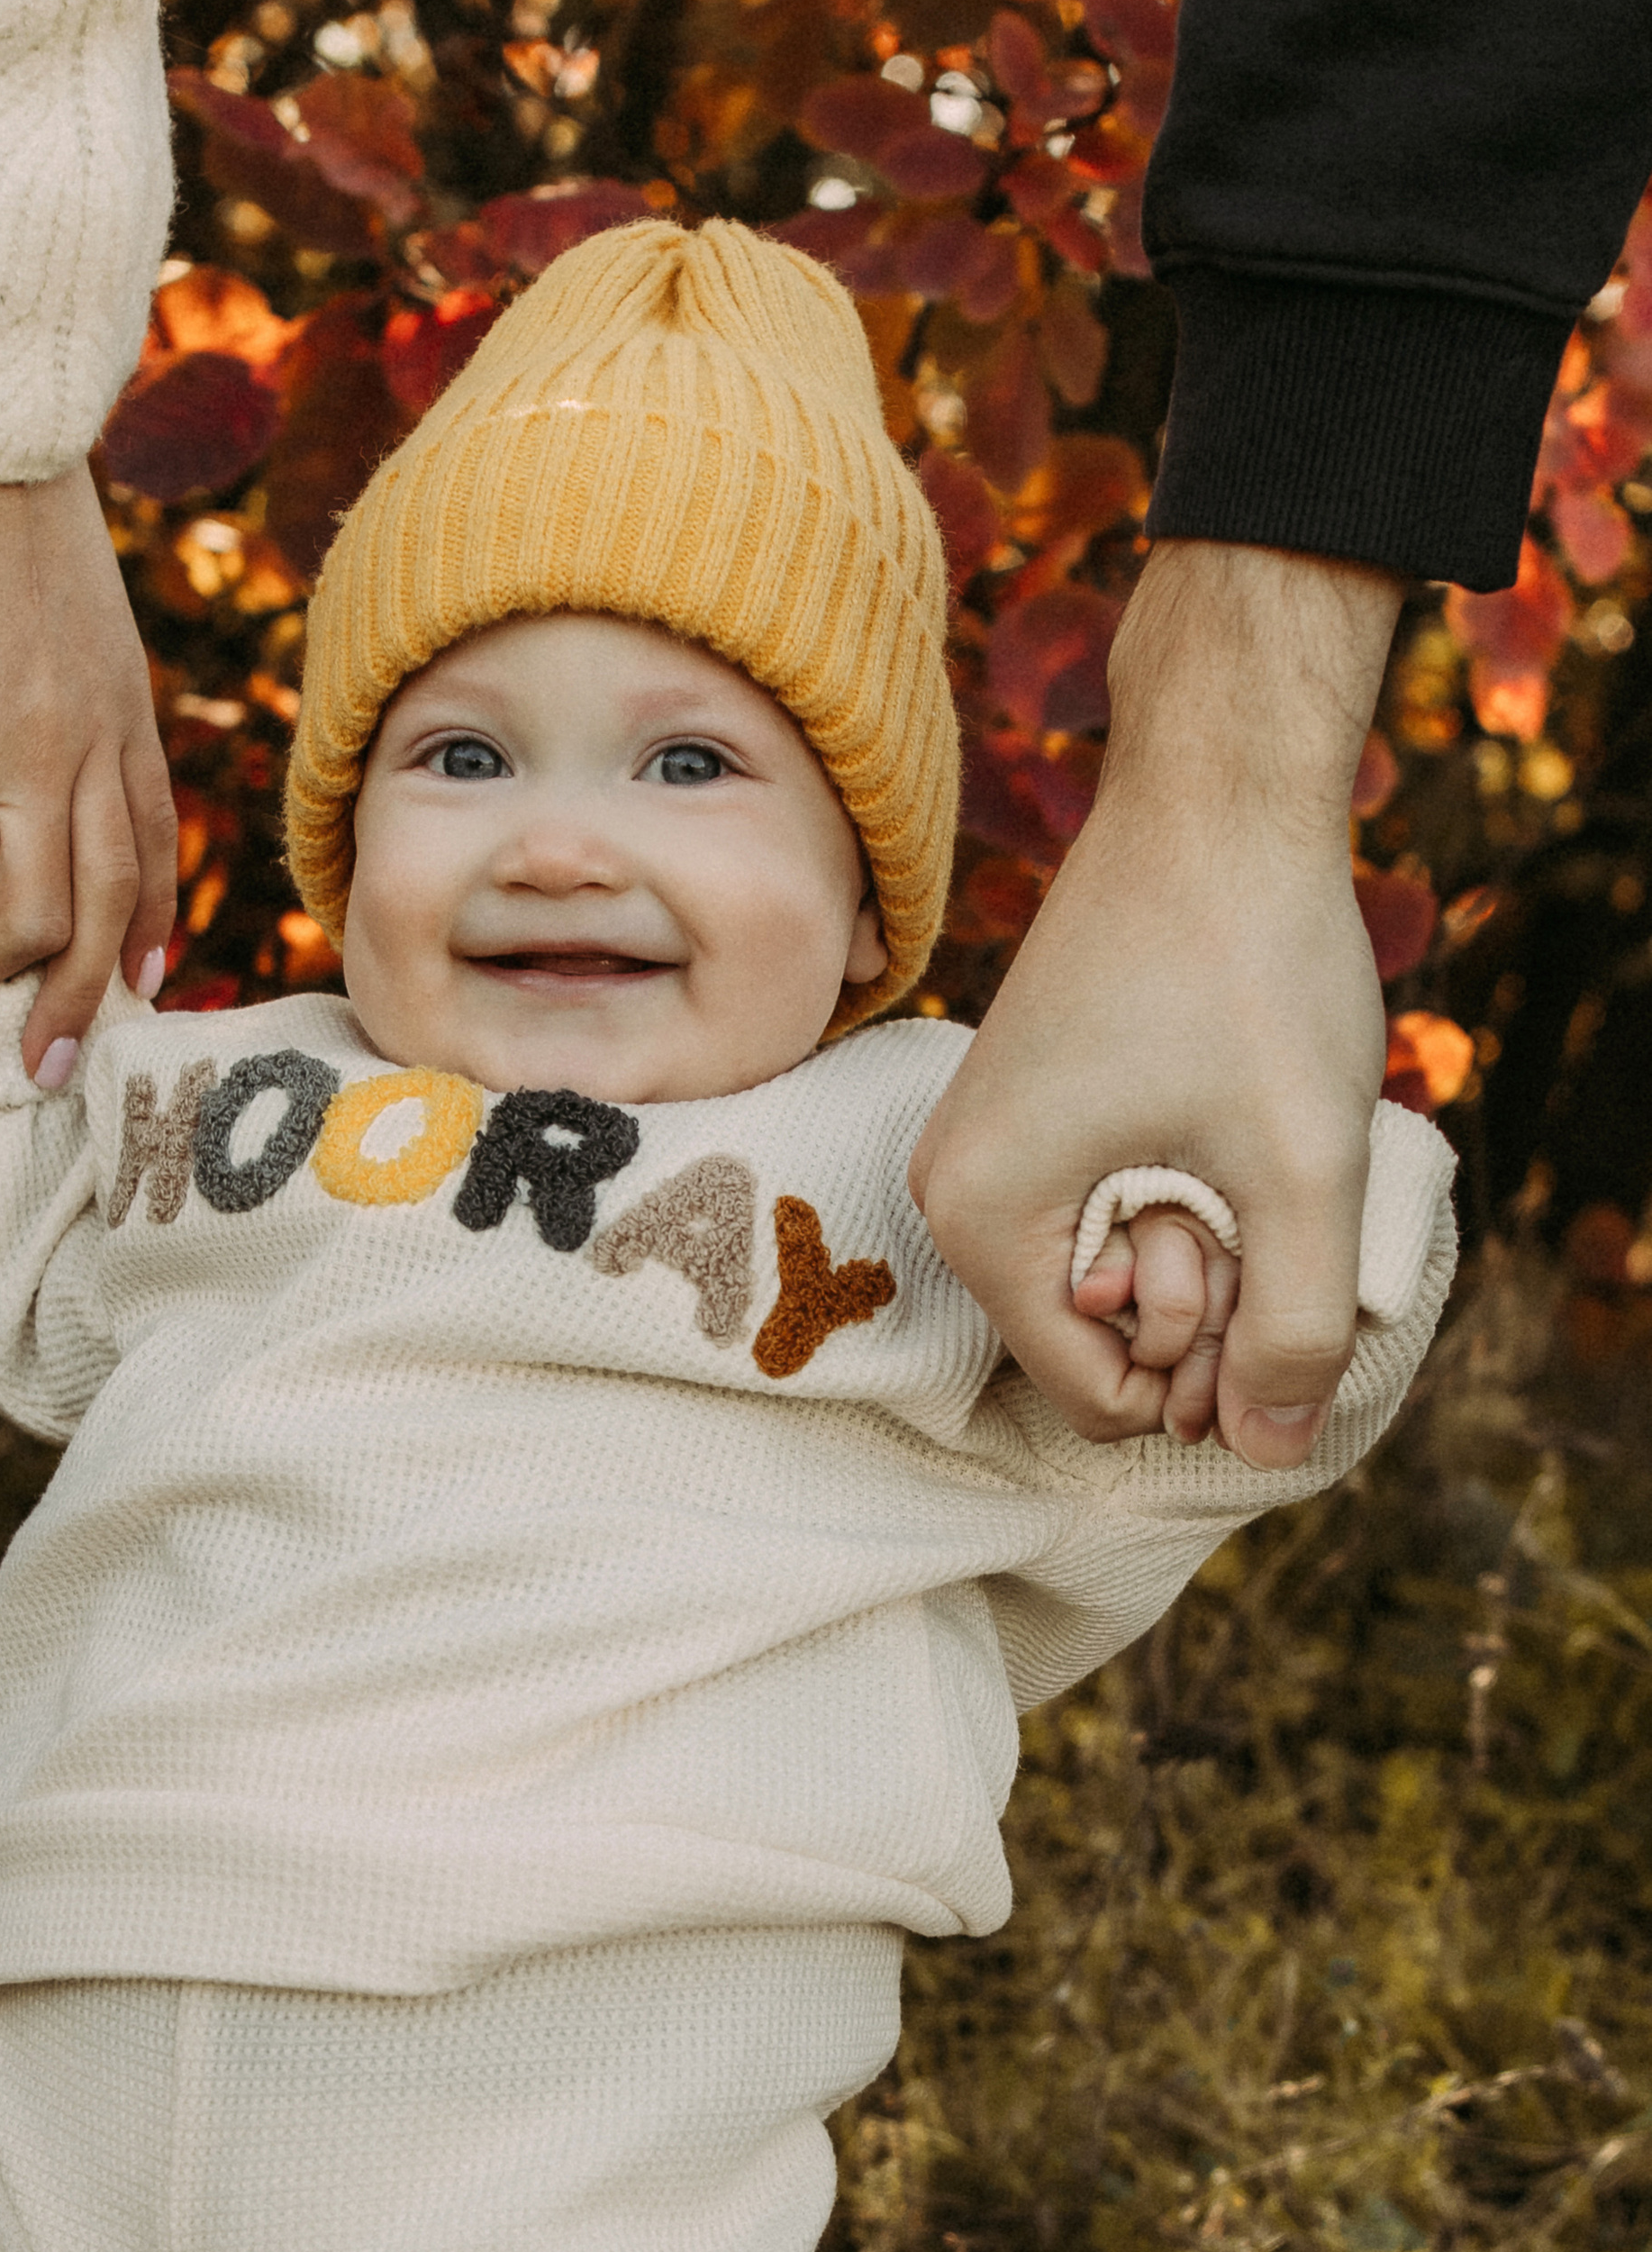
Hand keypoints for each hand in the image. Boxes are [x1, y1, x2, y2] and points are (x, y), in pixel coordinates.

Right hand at [909, 541, 1402, 1466]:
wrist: (1215, 798)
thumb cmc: (1249, 969)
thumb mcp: (1302, 1169)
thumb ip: (1297, 1332)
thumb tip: (1272, 1454)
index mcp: (981, 1220)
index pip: (1100, 1401)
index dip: (1214, 1370)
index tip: (1258, 1251)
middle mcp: (949, 1192)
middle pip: (1101, 1345)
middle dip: (1205, 1298)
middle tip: (1251, 1179)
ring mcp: (980, 1146)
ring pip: (1113, 1277)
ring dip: (1202, 1243)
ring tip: (1239, 1140)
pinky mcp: (1023, 1109)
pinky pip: (1104, 1215)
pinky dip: (1181, 1193)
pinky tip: (1220, 1115)